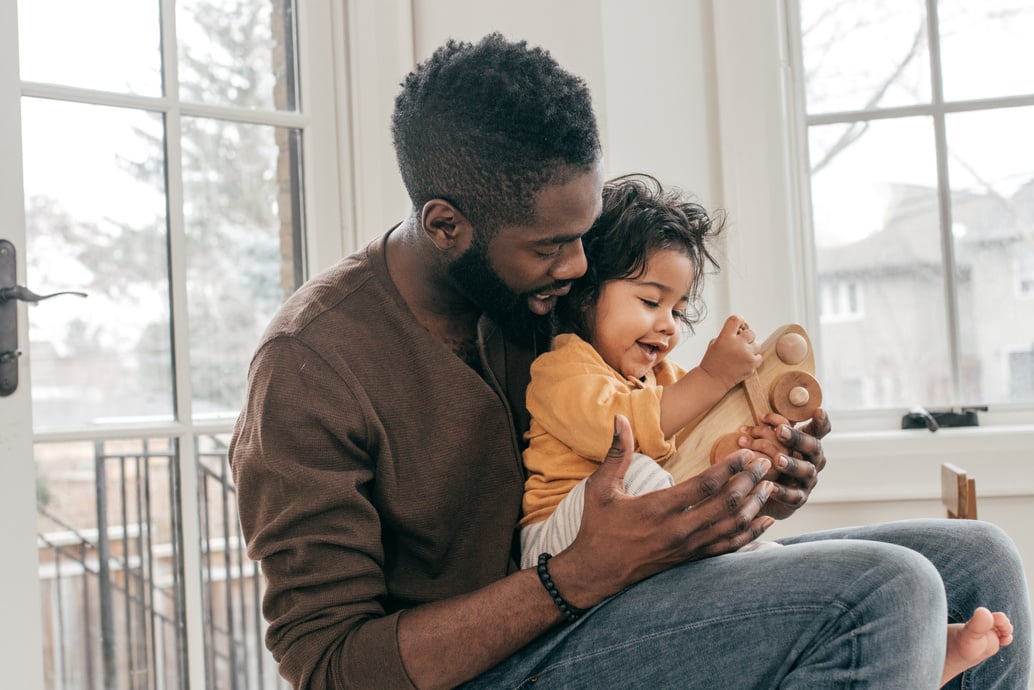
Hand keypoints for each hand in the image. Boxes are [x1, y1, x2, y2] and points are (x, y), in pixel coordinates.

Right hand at [549, 415, 774, 608]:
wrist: (596, 573)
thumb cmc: (598, 527)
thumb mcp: (601, 487)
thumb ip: (616, 452)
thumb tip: (619, 418)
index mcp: (658, 508)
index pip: (705, 485)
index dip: (730, 467)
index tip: (746, 453)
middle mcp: (679, 530)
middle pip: (726, 504)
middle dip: (750, 481)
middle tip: (766, 463)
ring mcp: (687, 548)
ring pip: (731, 526)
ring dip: (754, 505)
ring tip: (770, 486)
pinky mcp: (691, 560)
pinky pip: (728, 547)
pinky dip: (750, 533)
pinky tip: (764, 520)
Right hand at [699, 315, 762, 389]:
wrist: (712, 380)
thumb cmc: (712, 362)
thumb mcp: (714, 343)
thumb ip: (727, 334)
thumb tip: (740, 330)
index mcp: (726, 337)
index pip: (736, 319)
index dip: (739, 321)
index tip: (739, 324)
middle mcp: (737, 344)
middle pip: (750, 332)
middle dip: (746, 337)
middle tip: (740, 344)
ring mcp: (746, 354)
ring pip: (756, 345)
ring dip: (750, 348)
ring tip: (741, 355)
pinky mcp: (752, 364)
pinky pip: (759, 356)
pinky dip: (753, 358)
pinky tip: (744, 361)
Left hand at [737, 409, 830, 518]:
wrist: (768, 495)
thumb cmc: (772, 461)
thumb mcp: (773, 443)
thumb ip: (773, 430)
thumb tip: (762, 417)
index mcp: (808, 444)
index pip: (819, 430)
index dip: (821, 421)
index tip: (818, 410)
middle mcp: (812, 460)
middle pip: (812, 447)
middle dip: (797, 438)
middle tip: (780, 431)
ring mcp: (808, 480)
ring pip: (805, 471)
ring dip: (791, 464)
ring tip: (777, 460)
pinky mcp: (799, 498)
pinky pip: (793, 495)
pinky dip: (782, 491)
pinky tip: (770, 486)